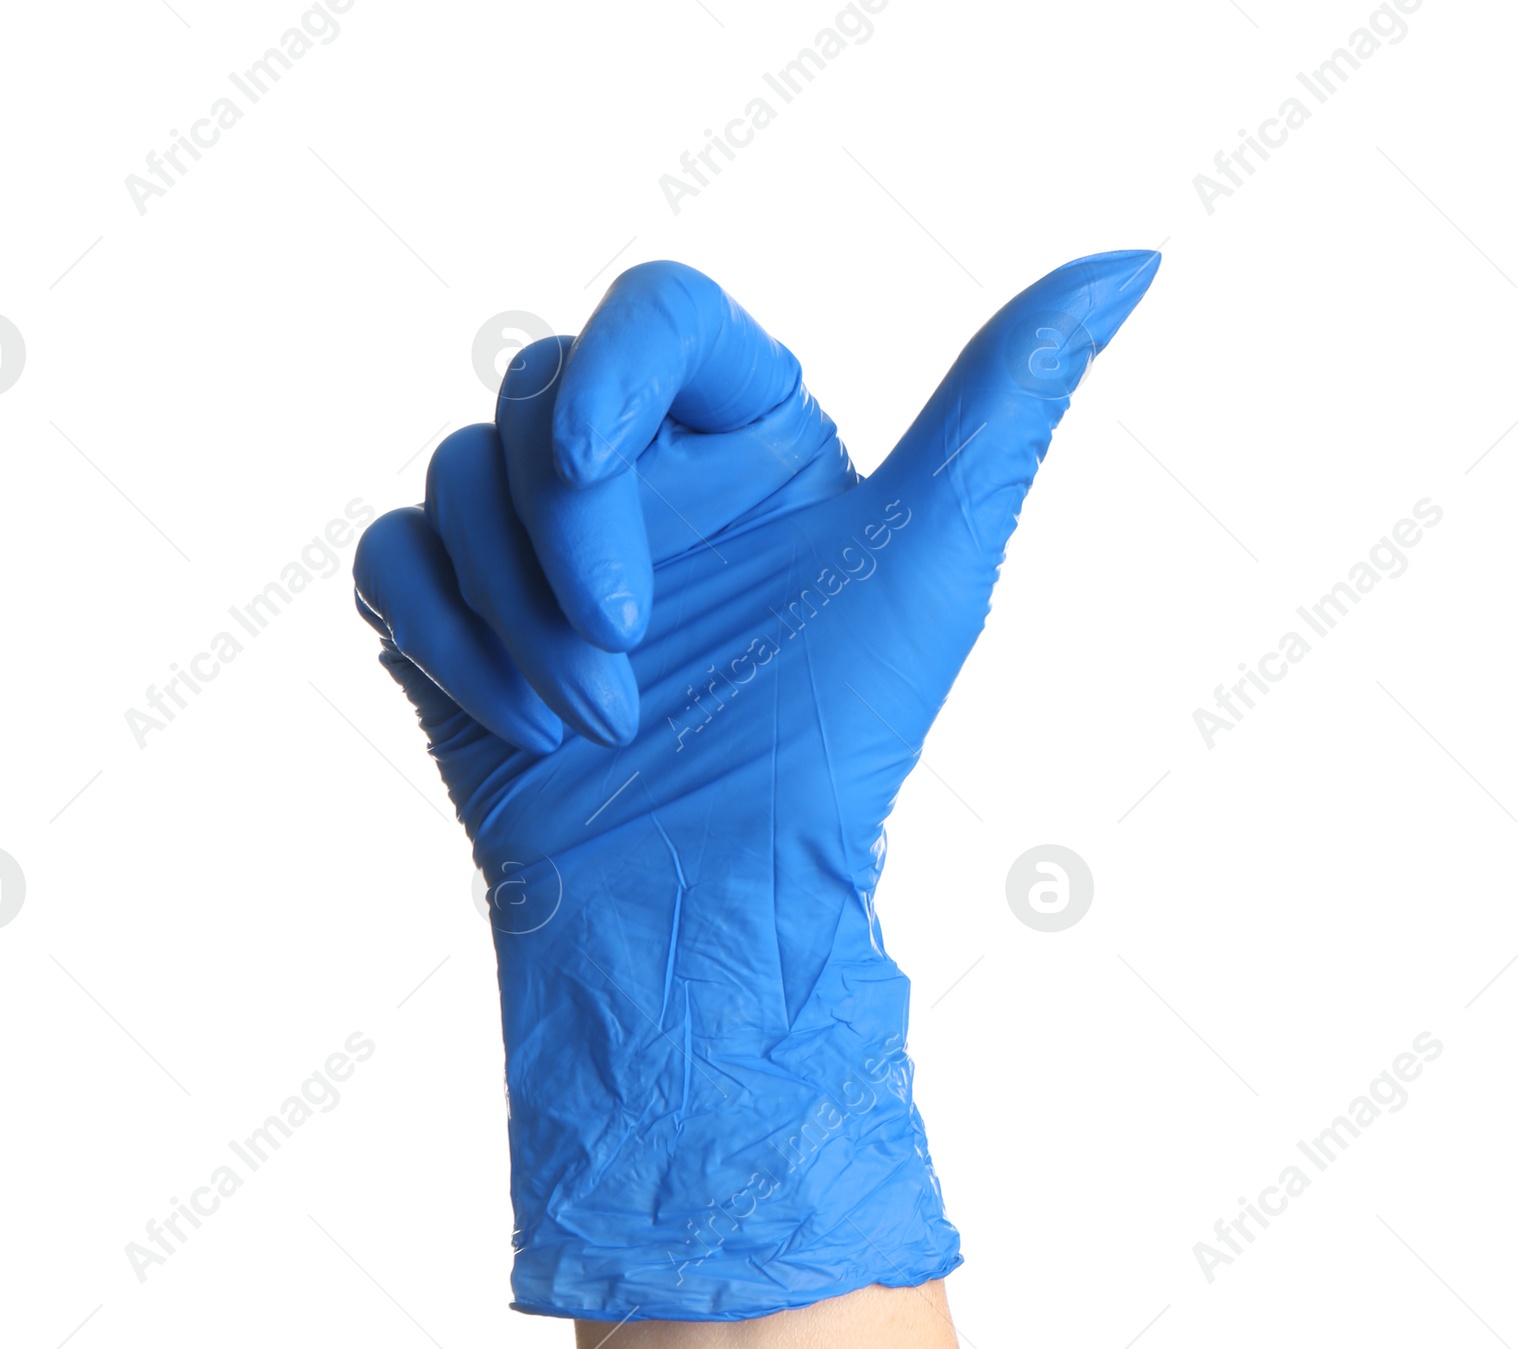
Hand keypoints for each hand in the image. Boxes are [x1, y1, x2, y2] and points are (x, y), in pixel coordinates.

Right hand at [353, 252, 1159, 1319]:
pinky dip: (446, 638)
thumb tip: (1132, 259)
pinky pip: (391, 563)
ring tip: (599, 718)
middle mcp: (640, 483)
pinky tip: (524, 726)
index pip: (657, 315)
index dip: (613, 369)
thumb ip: (1013, 400)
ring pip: (457, 478)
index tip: (593, 458)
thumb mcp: (935, 560)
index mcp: (745, 441)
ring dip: (516, 609)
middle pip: (535, 396)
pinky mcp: (454, 625)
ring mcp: (536, 555)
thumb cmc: (831, 750)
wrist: (709, 914)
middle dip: (566, 531)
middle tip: (629, 652)